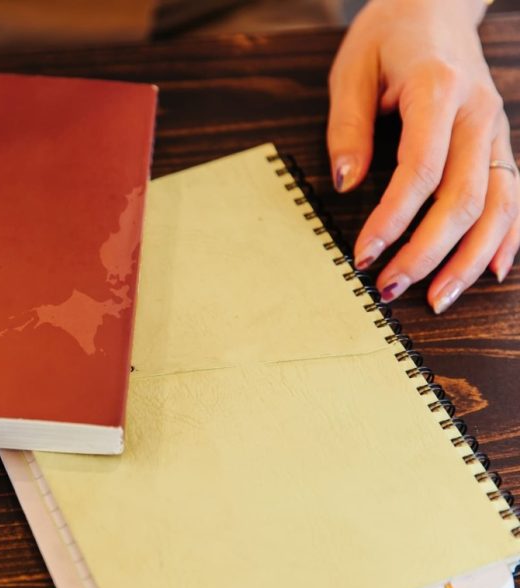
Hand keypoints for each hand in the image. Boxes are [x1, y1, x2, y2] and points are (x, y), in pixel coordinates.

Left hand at [328, 0, 518, 312]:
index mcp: (439, 91)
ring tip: (436, 298)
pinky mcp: (500, 143)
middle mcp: (479, 114)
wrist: (435, 5)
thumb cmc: (388, 36)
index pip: (420, 170)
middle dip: (427, 252)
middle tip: (389, 289)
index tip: (363, 254)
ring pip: (498, 206)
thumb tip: (344, 184)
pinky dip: (509, 237)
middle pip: (464, 198)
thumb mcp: (351, 70)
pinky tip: (493, 271)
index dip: (392, 219)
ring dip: (469, 259)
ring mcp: (497, 130)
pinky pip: (514, 195)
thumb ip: (348, 128)